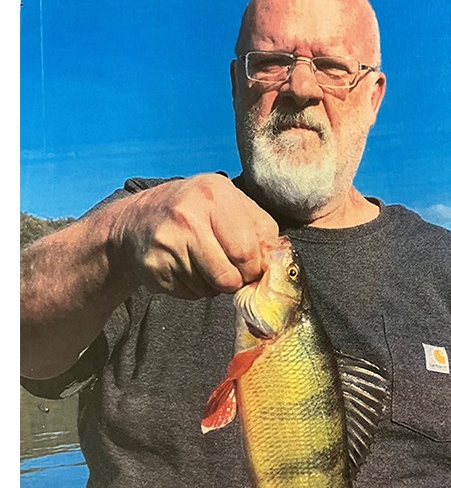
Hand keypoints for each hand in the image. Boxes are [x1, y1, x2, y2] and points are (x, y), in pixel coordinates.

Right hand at [109, 173, 278, 298]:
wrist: (137, 221)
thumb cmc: (195, 211)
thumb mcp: (228, 202)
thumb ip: (259, 228)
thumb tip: (277, 262)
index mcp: (214, 193)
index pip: (248, 252)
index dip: (254, 266)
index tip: (250, 264)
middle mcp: (188, 216)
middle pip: (229, 277)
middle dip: (236, 280)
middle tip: (230, 270)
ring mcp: (167, 244)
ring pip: (211, 290)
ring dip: (214, 285)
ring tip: (203, 262)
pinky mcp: (154, 269)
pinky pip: (191, 294)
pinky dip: (194, 288)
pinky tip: (185, 267)